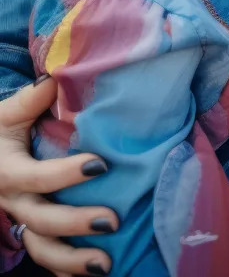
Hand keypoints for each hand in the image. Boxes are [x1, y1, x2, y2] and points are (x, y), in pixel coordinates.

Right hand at [0, 77, 115, 275]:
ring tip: (105, 264)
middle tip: (113, 221)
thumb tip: (57, 77)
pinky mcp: (28, 233)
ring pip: (40, 249)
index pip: (37, 177)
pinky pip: (44, 258)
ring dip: (72, 261)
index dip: (66, 174)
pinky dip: (65, 271)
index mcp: (8, 171)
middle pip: (41, 220)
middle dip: (75, 224)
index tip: (100, 164)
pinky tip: (90, 276)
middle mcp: (13, 202)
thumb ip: (33, 99)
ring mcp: (19, 222)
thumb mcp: (7, 115)